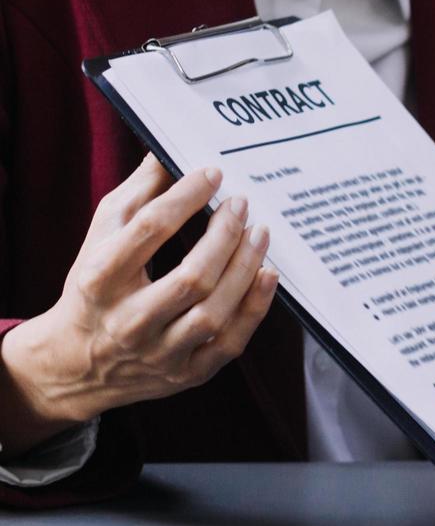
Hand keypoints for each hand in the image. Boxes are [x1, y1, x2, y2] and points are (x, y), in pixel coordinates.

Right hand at [0, 156, 277, 449]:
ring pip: (214, 313)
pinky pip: (231, 342)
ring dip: (245, 269)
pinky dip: (255, 307)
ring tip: (261, 233)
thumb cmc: (96, 287)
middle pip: (191, 277)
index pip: (148, 231)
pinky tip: (267, 275)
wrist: (78, 363)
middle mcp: (129, 321)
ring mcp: (160, 352)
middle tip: (242, 204)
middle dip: (225, 236)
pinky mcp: (187, 374)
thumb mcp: (101, 239)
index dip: (185, 197)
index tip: (213, 174)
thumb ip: (136, 196)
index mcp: (100, 280)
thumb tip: (167, 151)